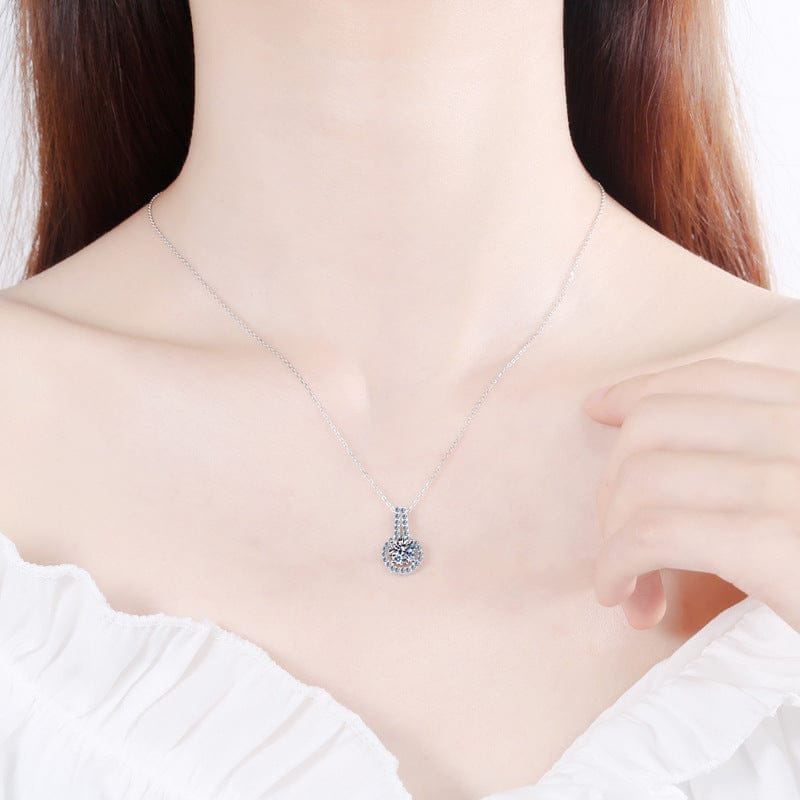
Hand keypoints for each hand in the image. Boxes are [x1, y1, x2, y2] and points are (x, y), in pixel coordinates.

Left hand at [583, 356, 799, 631]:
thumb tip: (638, 423)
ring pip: (646, 475)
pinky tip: (624, 597)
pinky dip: (619, 563)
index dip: (641, 390)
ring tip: (626, 589)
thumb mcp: (791, 499)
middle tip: (621, 545)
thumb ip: (756, 459)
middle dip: (615, 483)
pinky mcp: (785, 547)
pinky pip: (655, 532)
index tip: (599, 408)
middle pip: (660, 423)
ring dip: (612, 535)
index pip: (713, 380)